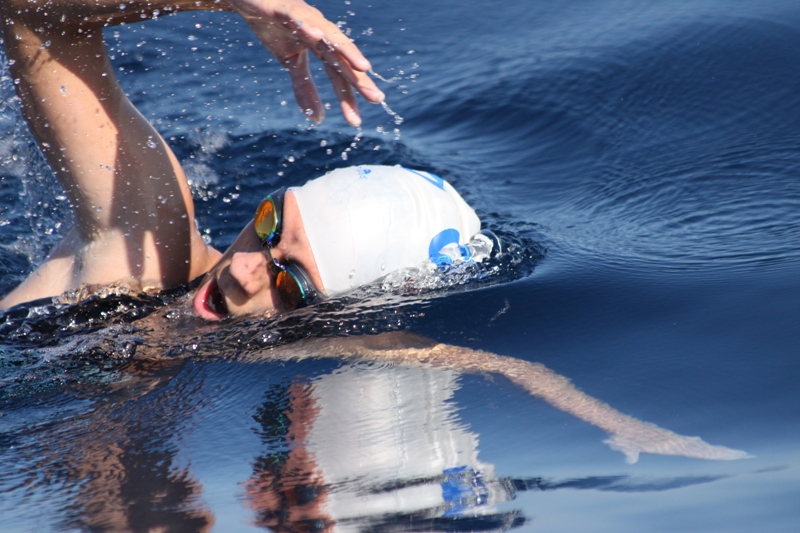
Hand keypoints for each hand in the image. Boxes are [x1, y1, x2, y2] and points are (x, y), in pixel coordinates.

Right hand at [227, 0, 384, 125]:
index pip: (339, 75)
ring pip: (330, 36)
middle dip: (359, 78)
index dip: (347, 97)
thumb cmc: (275, 28)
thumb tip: (318, 119)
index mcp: (323, 47)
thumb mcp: (290, 63)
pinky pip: (297, 17)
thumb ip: (305, 88)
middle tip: (376, 98)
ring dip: (348, 51)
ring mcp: (306, 19)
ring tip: (364, 68)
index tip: (356, 121)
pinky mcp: (284, 9)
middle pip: (342, 58)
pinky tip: (317, 36)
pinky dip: (307, 26)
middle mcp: (321, 32)